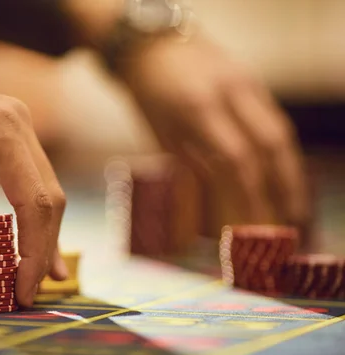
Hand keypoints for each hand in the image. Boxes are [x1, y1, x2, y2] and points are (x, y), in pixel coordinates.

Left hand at [0, 59, 66, 310]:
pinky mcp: (9, 132)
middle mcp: (19, 124)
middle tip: (29, 294)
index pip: (34, 203)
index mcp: (0, 132)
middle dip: (42, 249)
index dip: (34, 253)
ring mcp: (18, 125)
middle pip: (49, 198)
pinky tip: (26, 240)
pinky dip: (29, 212)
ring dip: (41, 233)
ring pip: (44, 189)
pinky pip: (30, 178)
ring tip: (35, 276)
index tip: (21, 295)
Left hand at [120, 33, 309, 231]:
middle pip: (271, 143)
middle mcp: (230, 92)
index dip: (249, 193)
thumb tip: (208, 202)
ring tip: (294, 202)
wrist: (152, 43)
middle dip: (286, 185)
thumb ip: (186, 164)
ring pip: (280, 129)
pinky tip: (282, 172)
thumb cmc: (148, 92)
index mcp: (199, 107)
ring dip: (290, 170)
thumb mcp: (159, 131)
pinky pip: (274, 118)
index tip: (254, 221)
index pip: (236, 157)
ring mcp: (246, 81)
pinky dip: (280, 150)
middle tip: (292, 218)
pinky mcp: (252, 79)